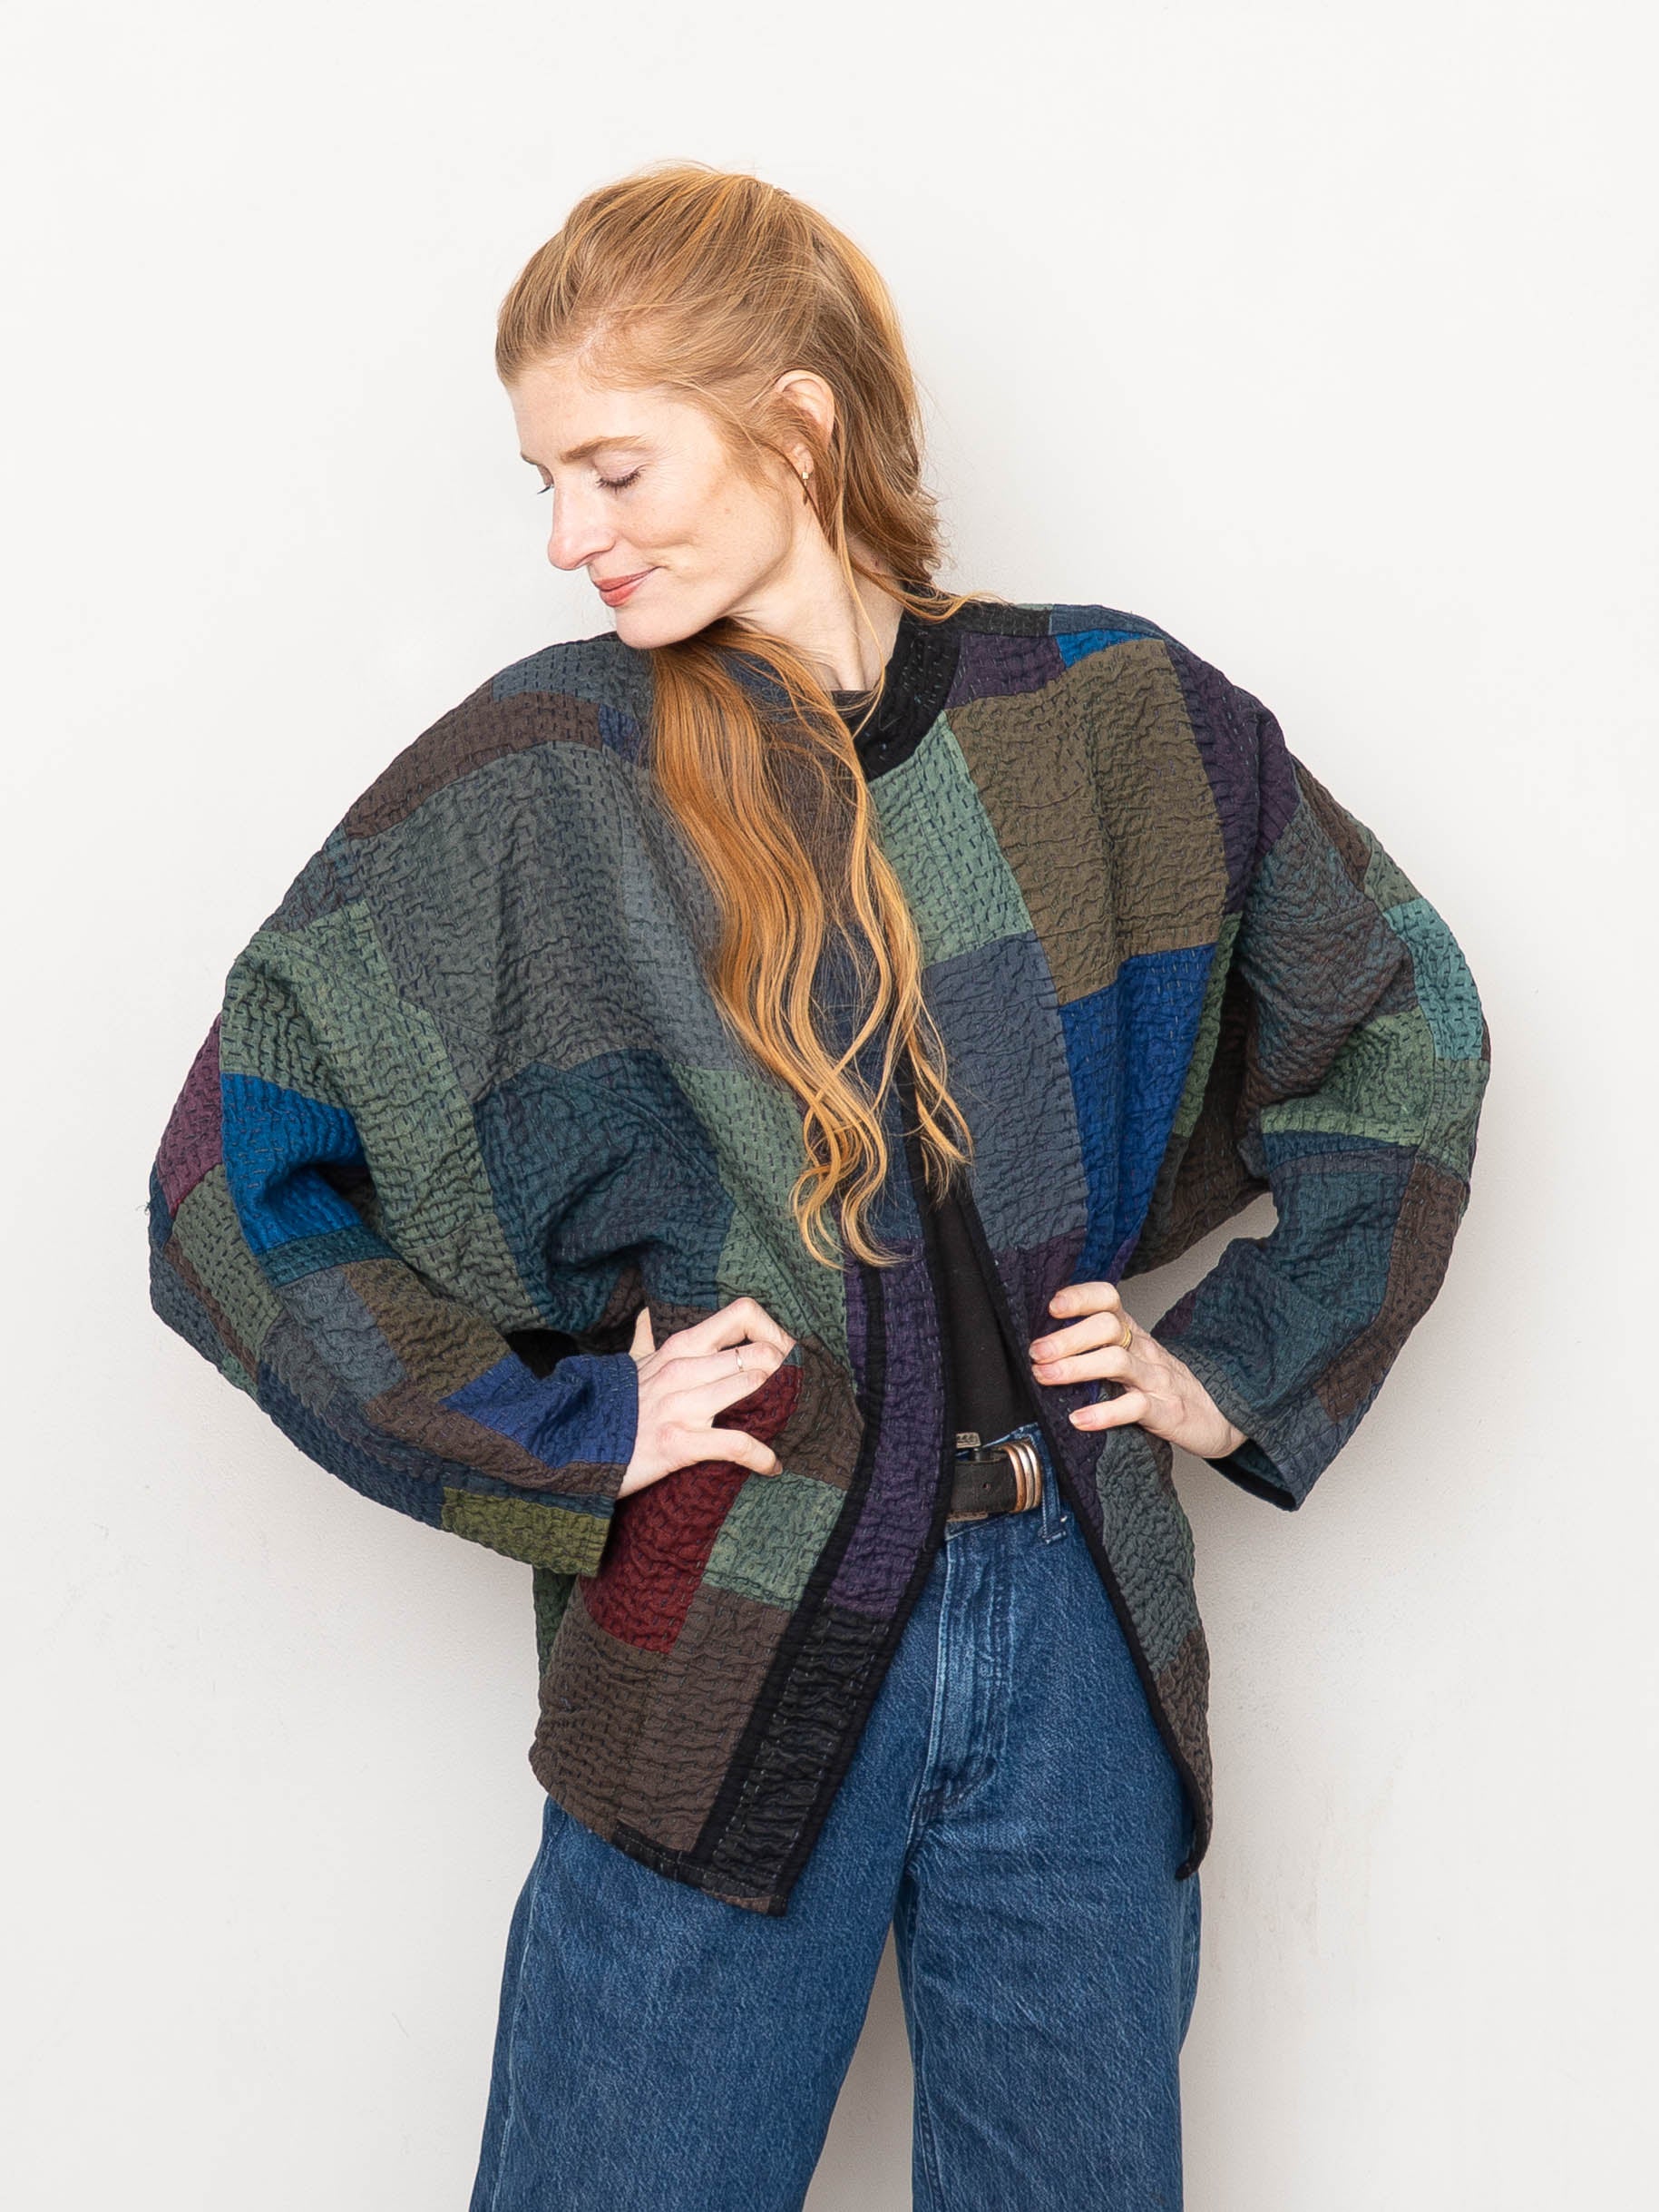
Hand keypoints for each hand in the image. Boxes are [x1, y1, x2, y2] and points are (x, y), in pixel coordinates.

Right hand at [620, 1296, 796, 1495]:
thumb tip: (644, 1314)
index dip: (773, 1330)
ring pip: (752, 1386)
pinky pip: (737, 1444)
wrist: (573, 1448)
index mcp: (679, 1347)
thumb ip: (643, 1339)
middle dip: (787, 1374)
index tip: (783, 1354)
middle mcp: (683, 1369)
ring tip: (787, 1423)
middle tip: (796, 1395)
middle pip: (759, 1353)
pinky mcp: (679, 1443)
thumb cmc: (609, 1408)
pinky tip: (771, 1465)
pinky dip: (762, 1456)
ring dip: (780, 1408)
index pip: (742, 1315)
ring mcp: (681, 1405)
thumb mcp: (628, 1365)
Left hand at [1027, 1280, 1246, 1461]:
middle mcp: (1143, 1350)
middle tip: (1037, 1353)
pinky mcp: (1165, 1410)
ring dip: (1077, 1367)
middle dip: (1067, 1337)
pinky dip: (1105, 1413)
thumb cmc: (1163, 1386)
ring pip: (1116, 1362)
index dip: (1080, 1297)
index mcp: (1132, 1333)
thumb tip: (1042, 1347)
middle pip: (1107, 1327)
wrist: (1219, 1416)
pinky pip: (1134, 1407)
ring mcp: (1155, 1379)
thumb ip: (1095, 1350)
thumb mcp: (1132, 1359)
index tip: (1051, 1307)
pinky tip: (1079, 1419)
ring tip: (1046, 1376)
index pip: (1108, 1299)